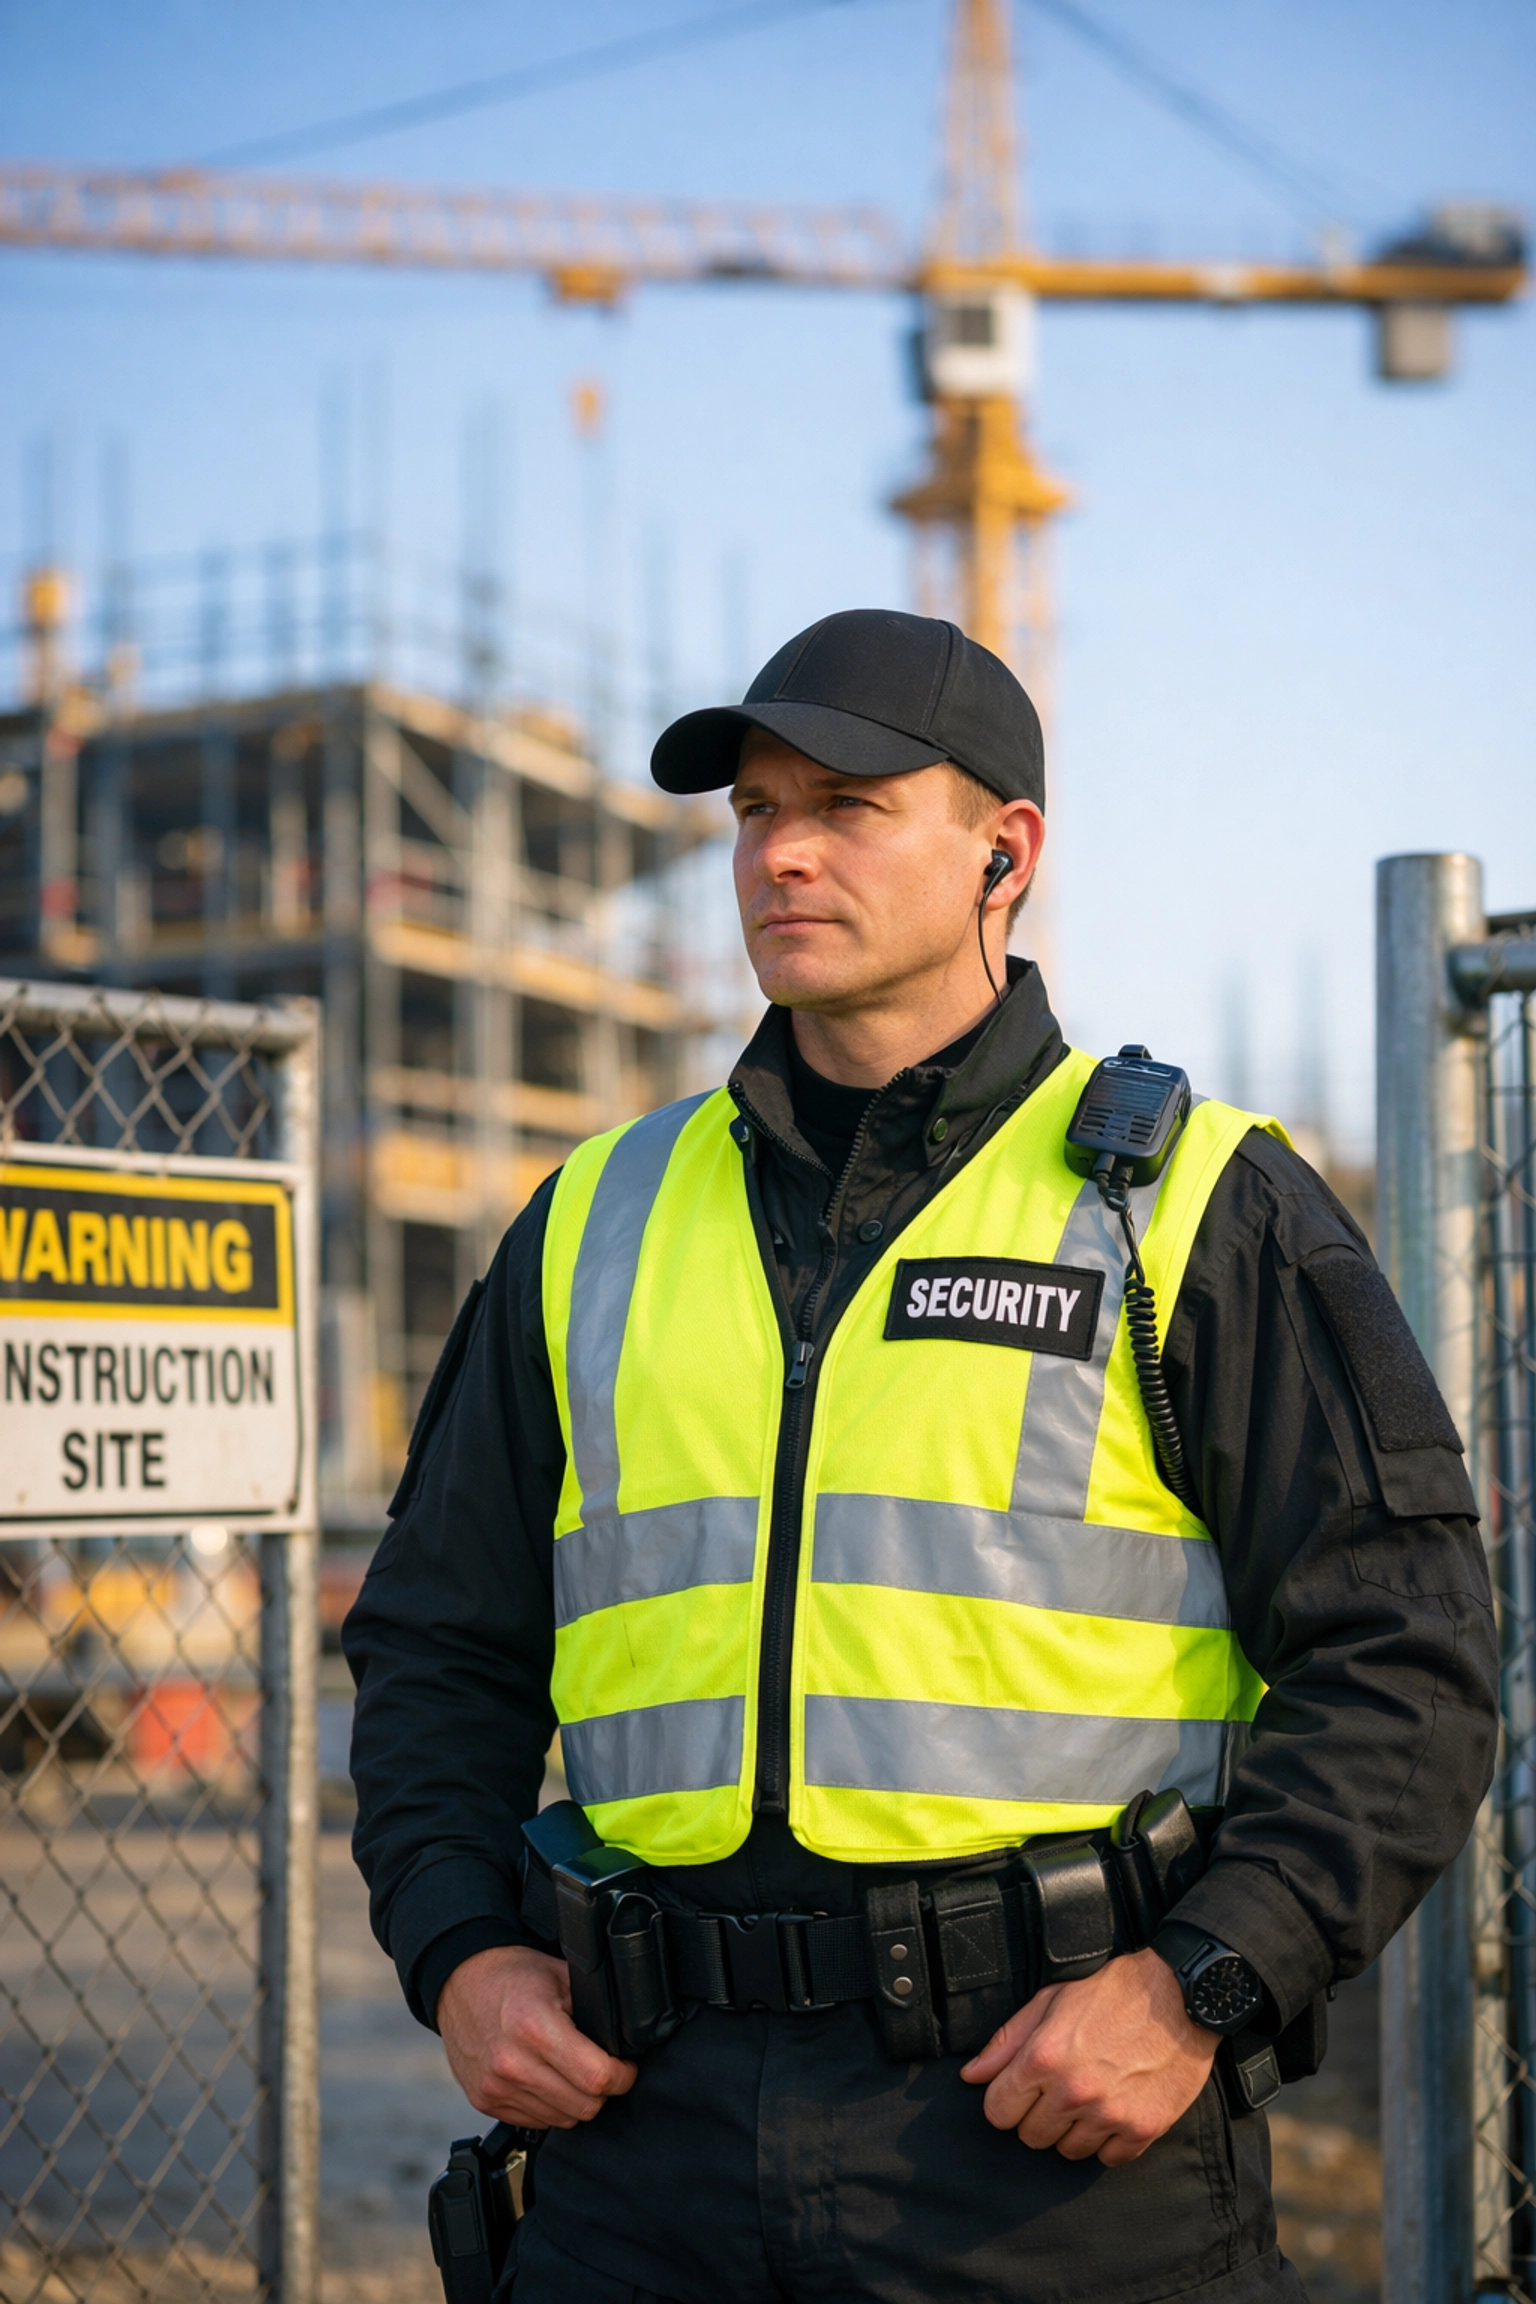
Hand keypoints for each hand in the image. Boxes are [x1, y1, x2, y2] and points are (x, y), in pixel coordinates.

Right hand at [437, 1944, 638, 2128]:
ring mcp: (496, 2087)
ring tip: (571, 2070)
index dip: (622, 2075)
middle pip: (583, 2106)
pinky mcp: (485, 2102)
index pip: (596, 2077)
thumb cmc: (514, 1975)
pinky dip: (550, 2106)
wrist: (461, 1982)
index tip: (625, 2068)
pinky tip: (547, 2078)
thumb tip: (625, 2041)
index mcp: (535, 2027)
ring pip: (562, 2119)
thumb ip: (594, 2011)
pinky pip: (536, 2122)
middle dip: (602, 2091)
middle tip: (601, 2068)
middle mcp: (512, 2063)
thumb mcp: (562, 1977)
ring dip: (575, 2101)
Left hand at [960, 1947, 1217, 2165]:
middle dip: (1038, 2115)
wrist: (1179, 1995)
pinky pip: (1108, 2159)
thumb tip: (971, 2076)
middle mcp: (1074, 2092)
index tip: (1021, 2090)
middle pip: (1031, 2137)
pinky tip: (1115, 2109)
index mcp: (1044, 2057)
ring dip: (1074, 2129)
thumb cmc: (1112, 1993)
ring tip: (1090, 2096)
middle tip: (1059, 2089)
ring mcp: (1110, 2114)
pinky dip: (1109, 2140)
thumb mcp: (1051, 2002)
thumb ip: (1007, 2041)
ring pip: (1068, 2151)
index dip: (1005, 2100)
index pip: (998, 2112)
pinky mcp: (1143, 2129)